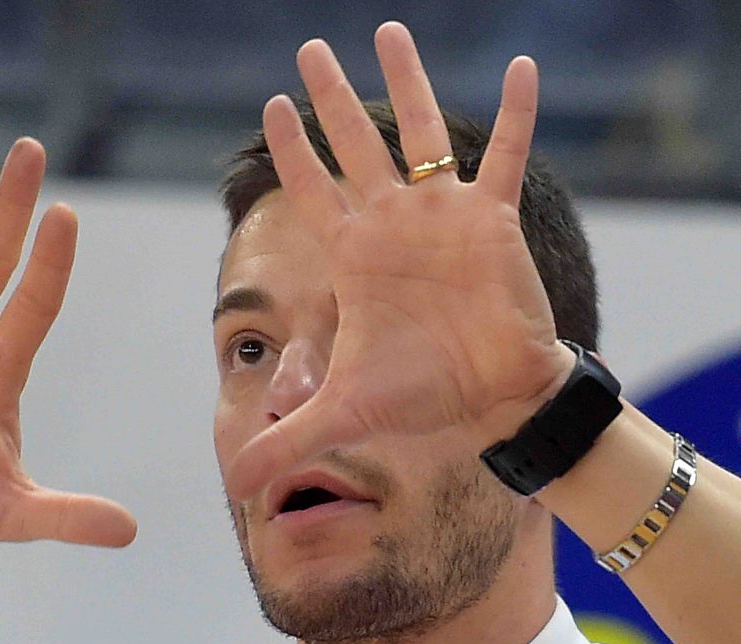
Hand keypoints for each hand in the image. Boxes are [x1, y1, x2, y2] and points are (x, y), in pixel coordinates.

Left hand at [225, 23, 575, 500]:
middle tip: (310, 48)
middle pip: (356, 145)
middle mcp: (394, 224)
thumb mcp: (343, 413)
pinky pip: (506, 157)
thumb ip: (285, 440)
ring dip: (407, 83)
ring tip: (388, 31)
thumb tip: (230, 488)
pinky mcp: (494, 222)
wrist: (491, 398)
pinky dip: (515, 115)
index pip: (313, 189)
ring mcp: (444, 217)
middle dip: (334, 97)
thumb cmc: (421, 396)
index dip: (291, 149)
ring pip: (423, 135)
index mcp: (354, 255)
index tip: (271, 105)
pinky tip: (523, 66)